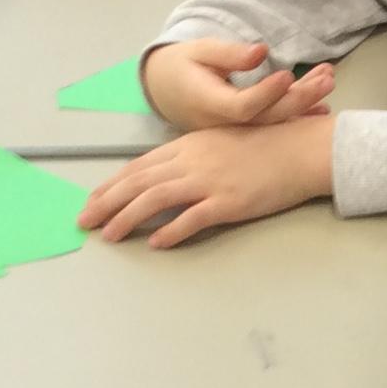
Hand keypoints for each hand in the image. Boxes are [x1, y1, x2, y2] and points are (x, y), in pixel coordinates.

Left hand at [79, 118, 334, 247]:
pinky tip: (155, 243)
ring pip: (156, 199)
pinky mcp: (229, 202)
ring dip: (128, 218)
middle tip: (85, 222)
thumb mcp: (221, 143)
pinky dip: (171, 231)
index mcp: (188, 145)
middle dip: (107, 202)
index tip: (93, 201)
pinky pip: (192, 218)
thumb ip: (192, 159)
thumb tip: (168, 180)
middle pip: (139, 182)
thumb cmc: (266, 145)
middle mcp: (193, 161)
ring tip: (110, 236)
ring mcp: (210, 181)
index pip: (139, 166)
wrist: (300, 148)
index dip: (112, 184)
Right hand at [140, 39, 335, 129]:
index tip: (288, 74)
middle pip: (266, 118)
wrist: (165, 90)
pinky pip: (273, 128)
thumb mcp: (200, 50)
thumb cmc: (183, 65)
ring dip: (304, 103)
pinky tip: (322, 109)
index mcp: (208, 104)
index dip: (266, 93)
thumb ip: (229, 54)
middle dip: (299, 98)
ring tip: (329, 82)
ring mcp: (235, 134)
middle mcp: (224, 126)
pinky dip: (298, 116)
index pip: (242, 106)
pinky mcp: (244, 134)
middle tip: (327, 78)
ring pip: (273, 123)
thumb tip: (261, 52)